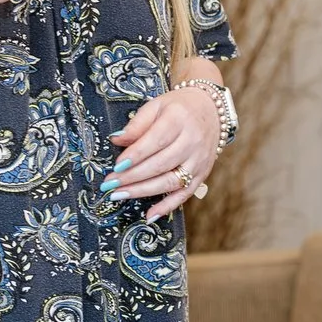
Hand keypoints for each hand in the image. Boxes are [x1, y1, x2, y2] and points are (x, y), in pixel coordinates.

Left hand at [105, 84, 222, 220]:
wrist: (211, 110)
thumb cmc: (179, 107)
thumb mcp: (157, 106)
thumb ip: (137, 124)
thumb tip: (116, 140)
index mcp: (180, 119)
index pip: (156, 140)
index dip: (135, 155)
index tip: (116, 166)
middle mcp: (193, 141)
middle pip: (161, 164)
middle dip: (132, 177)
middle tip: (110, 184)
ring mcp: (199, 160)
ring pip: (170, 181)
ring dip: (143, 191)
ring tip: (119, 195)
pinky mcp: (202, 174)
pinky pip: (184, 194)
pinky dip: (167, 207)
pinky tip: (149, 215)